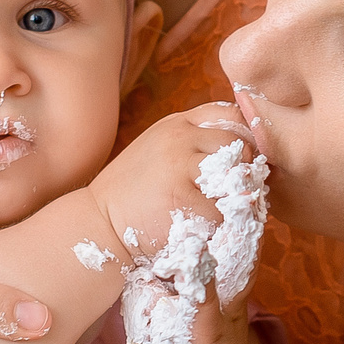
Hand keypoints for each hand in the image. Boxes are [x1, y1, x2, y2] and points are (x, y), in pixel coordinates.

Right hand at [88, 103, 257, 260]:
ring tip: (218, 209)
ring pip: (235, 175)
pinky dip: (217, 224)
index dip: (244, 136)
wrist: (98, 224)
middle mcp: (179, 138)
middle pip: (237, 143)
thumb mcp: (158, 151)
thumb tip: (240, 150)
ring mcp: (179, 164)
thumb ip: (191, 143)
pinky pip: (221, 210)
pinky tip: (201, 229)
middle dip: (244, 168)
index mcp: (176, 125)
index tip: (242, 160)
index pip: (229, 113)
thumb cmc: (132, 194)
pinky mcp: (181, 196)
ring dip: (234, 196)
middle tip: (234, 191)